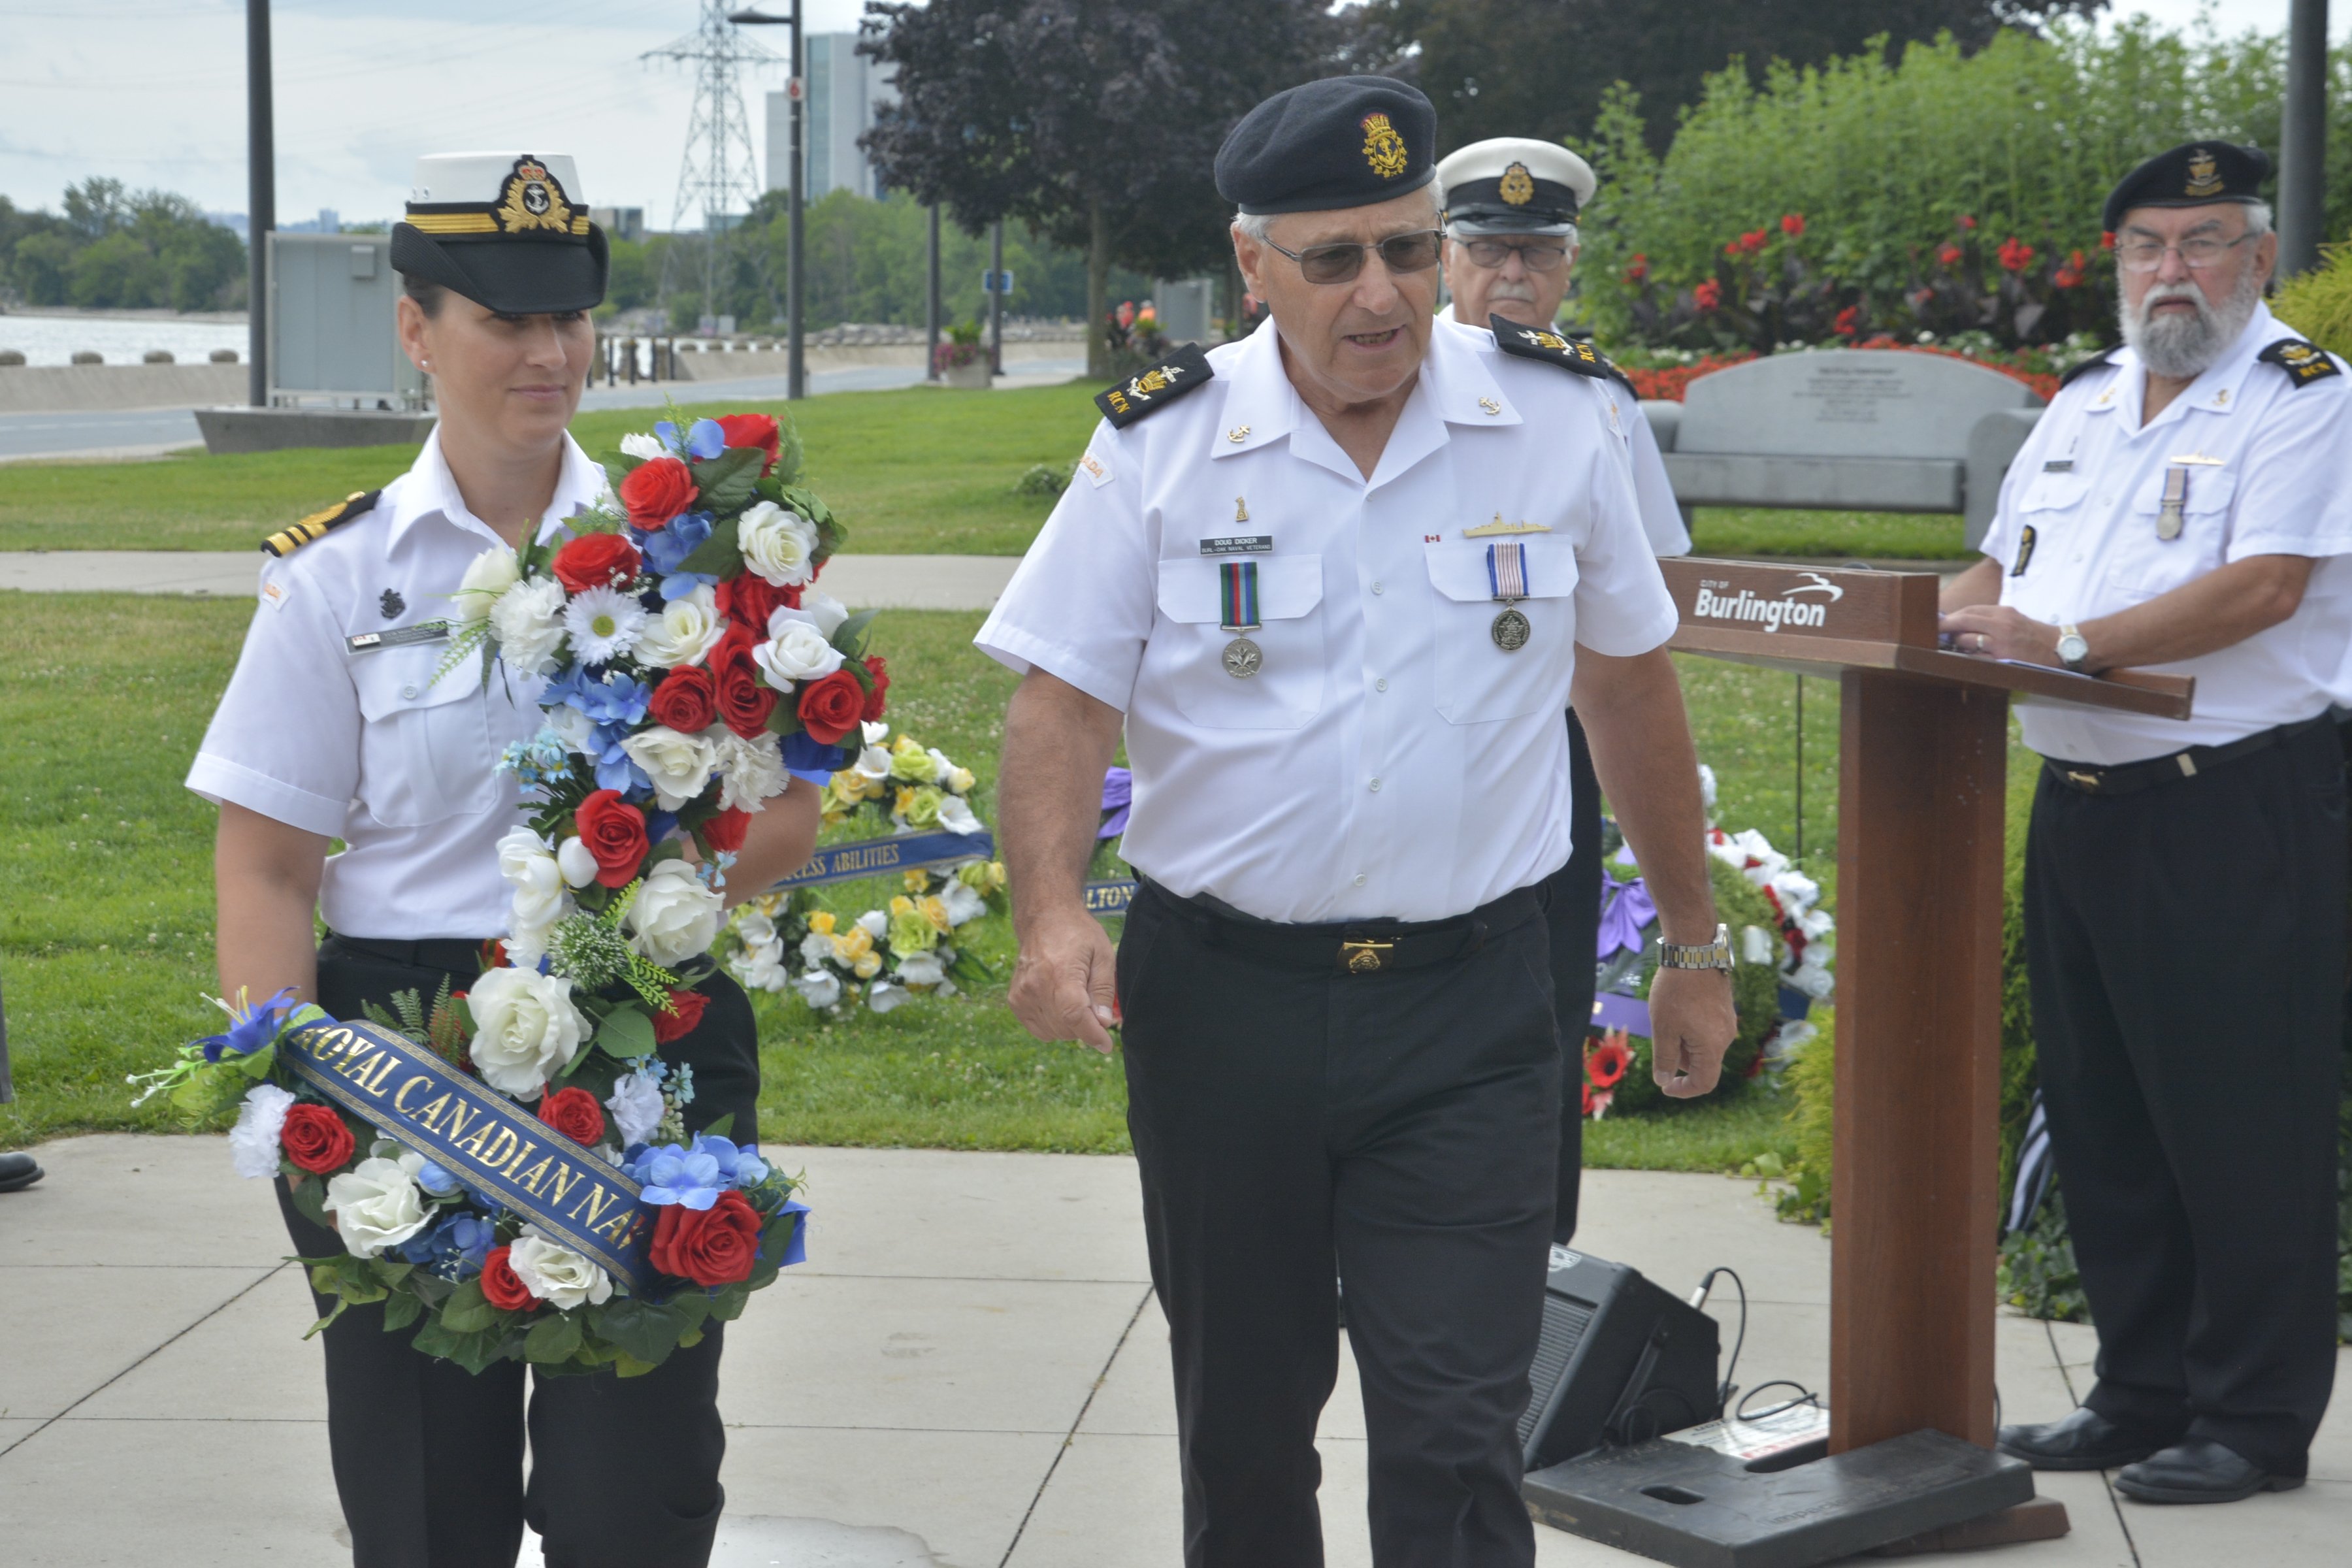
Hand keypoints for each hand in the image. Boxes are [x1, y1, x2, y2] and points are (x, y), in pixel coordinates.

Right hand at [1008, 905, 1120, 1053]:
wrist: (1045, 918)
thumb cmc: (1078, 934)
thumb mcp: (1103, 955)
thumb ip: (1104, 991)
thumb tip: (1103, 1023)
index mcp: (1061, 973)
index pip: (1075, 1016)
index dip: (1093, 1035)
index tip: (1106, 1045)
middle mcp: (1036, 986)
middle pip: (1066, 1028)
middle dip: (1086, 1026)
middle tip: (1094, 1005)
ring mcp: (1022, 995)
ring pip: (1054, 1032)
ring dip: (1071, 1026)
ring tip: (1075, 998)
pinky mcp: (1015, 1001)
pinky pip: (1039, 1030)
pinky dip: (1054, 1025)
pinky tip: (1060, 1004)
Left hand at [1647, 966, 1736, 1097]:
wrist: (1694, 953)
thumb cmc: (1676, 991)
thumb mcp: (1663, 1028)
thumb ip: (1665, 1058)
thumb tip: (1664, 1081)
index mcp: (1713, 1047)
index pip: (1704, 1083)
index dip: (1684, 1090)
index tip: (1665, 1086)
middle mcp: (1726, 1037)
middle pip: (1704, 1065)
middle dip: (1681, 1062)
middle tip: (1661, 1041)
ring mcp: (1728, 1022)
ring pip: (1706, 1047)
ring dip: (1685, 1045)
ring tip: (1667, 1022)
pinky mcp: (1725, 1010)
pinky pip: (1709, 1032)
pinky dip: (1692, 1032)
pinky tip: (1678, 1013)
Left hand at [1938, 604, 2057, 663]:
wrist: (2058, 647)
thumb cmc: (2031, 633)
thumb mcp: (2012, 618)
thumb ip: (1989, 619)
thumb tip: (1960, 622)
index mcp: (2003, 613)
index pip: (1969, 611)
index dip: (1951, 617)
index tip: (1937, 622)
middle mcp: (2002, 625)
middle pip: (1964, 622)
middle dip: (1946, 628)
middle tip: (1934, 633)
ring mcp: (2002, 643)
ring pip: (1967, 642)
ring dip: (1958, 646)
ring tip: (1956, 648)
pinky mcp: (2004, 660)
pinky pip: (1977, 659)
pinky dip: (1969, 659)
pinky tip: (1967, 659)